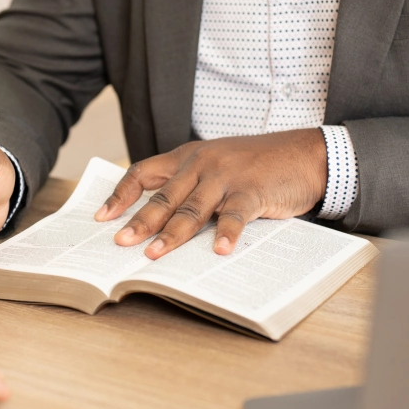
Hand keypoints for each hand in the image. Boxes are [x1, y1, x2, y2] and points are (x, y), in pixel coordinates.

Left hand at [95, 130, 326, 258]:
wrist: (305, 154)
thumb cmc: (259, 165)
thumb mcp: (218, 166)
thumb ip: (192, 186)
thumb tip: (160, 223)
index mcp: (189, 156)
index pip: (144, 172)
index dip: (121, 194)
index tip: (103, 217)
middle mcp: (202, 163)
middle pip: (164, 196)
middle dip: (140, 222)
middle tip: (121, 243)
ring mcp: (227, 176)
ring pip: (192, 208)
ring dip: (172, 234)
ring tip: (154, 254)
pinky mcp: (252, 190)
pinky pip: (234, 215)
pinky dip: (226, 234)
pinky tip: (219, 251)